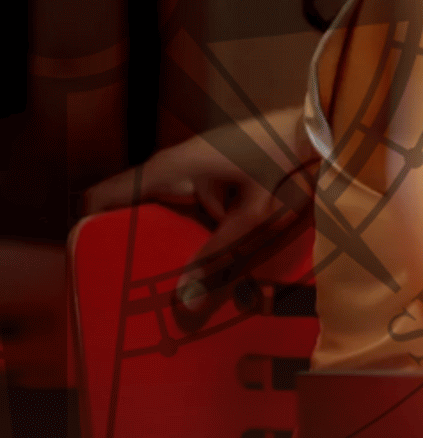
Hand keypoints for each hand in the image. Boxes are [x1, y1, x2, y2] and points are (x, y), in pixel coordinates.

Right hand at [83, 120, 314, 296]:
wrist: (318, 131)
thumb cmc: (285, 166)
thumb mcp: (253, 220)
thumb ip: (218, 259)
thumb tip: (183, 306)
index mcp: (167, 170)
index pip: (102, 196)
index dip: (89, 230)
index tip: (93, 267)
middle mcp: (171, 165)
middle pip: (131, 208)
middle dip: (130, 246)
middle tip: (133, 289)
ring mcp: (192, 165)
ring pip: (162, 208)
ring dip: (163, 239)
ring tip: (165, 283)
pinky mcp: (214, 170)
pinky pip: (188, 204)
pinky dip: (189, 228)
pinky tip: (205, 259)